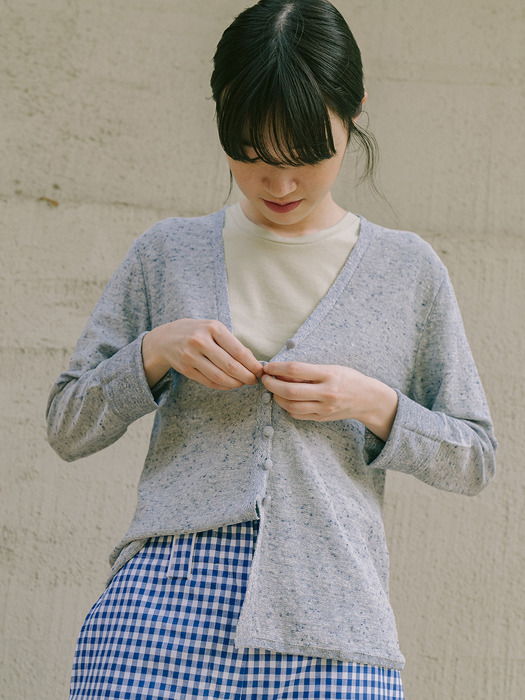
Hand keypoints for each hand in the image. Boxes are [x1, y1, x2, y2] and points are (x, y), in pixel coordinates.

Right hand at [142, 319, 262, 389]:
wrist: (165, 338)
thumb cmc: (197, 332)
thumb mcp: (213, 328)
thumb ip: (231, 343)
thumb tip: (252, 361)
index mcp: (213, 328)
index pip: (238, 351)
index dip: (252, 364)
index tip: (260, 371)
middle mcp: (201, 341)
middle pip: (231, 366)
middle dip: (247, 377)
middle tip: (254, 380)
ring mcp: (191, 356)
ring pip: (220, 377)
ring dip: (236, 383)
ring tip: (242, 383)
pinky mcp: (185, 369)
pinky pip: (209, 382)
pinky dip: (223, 386)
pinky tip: (230, 384)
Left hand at [261, 361, 397, 441]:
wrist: (368, 399)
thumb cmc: (349, 379)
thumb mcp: (332, 368)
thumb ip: (309, 371)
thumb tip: (282, 371)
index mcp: (329, 375)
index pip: (296, 369)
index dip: (277, 368)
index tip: (268, 367)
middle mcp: (326, 393)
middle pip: (290, 390)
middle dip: (271, 384)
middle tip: (264, 379)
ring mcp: (324, 408)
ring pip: (291, 406)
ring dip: (277, 397)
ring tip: (273, 390)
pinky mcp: (322, 418)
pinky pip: (298, 415)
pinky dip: (287, 407)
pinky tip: (286, 400)